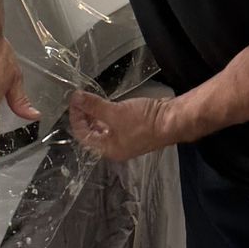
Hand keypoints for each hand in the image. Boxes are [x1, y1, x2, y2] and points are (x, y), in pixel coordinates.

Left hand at [67, 89, 182, 161]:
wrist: (173, 120)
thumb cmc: (144, 122)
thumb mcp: (115, 112)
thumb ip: (94, 106)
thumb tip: (76, 98)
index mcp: (109, 149)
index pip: (83, 136)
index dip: (76, 118)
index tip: (74, 102)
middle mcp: (115, 147)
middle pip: (92, 133)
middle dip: (84, 116)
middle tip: (80, 99)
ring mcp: (125, 138)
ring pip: (103, 128)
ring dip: (95, 114)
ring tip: (89, 100)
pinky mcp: (133, 129)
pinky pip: (114, 123)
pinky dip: (106, 114)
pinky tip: (104, 103)